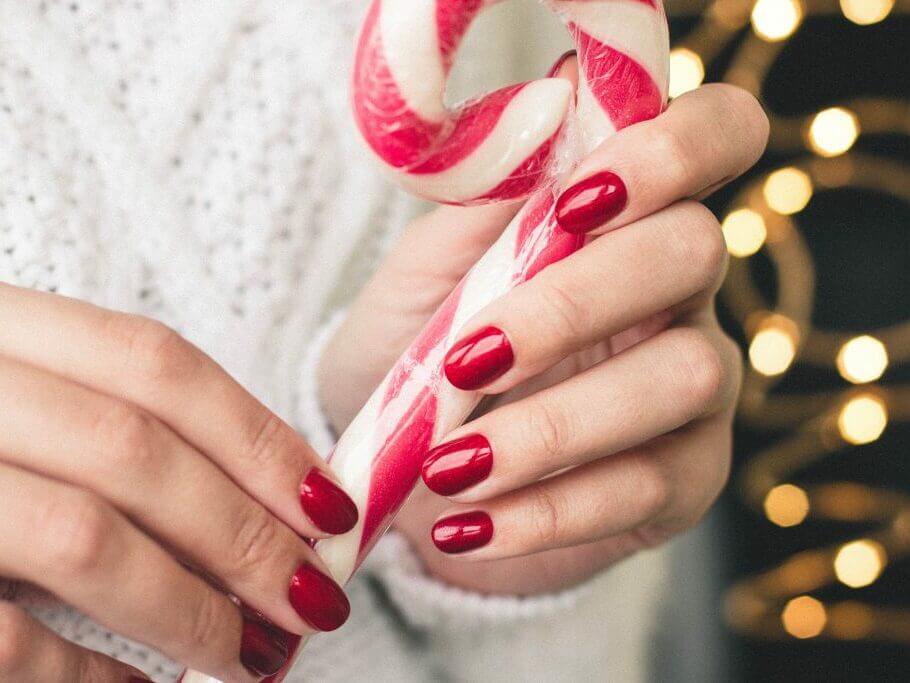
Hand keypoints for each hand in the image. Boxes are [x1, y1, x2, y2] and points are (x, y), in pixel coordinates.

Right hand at [0, 286, 355, 680]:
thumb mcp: (26, 402)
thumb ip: (120, 427)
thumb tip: (278, 498)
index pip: (157, 364)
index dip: (257, 436)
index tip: (329, 505)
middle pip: (135, 451)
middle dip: (245, 534)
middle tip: (316, 598)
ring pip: (82, 537)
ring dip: (189, 609)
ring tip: (253, 655)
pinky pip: (2, 636)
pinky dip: (88, 678)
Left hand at [320, 82, 767, 593]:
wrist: (404, 472)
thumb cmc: (416, 356)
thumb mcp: (424, 278)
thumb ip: (482, 205)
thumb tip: (552, 100)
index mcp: (624, 221)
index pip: (714, 137)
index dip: (672, 149)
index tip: (575, 197)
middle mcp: (678, 295)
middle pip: (693, 253)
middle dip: (574, 303)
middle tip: (466, 359)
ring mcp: (693, 390)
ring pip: (681, 379)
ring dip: (552, 424)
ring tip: (449, 464)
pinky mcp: (683, 482)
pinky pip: (644, 488)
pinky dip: (546, 510)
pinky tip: (467, 526)